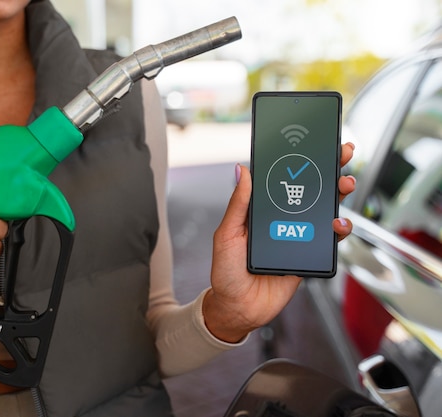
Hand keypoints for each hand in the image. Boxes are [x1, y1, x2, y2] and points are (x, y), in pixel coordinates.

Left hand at [202, 142, 355, 342]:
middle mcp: (281, 220)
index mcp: (260, 211)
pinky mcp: (308, 255)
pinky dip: (338, 229)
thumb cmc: (226, 272)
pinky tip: (338, 223)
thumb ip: (238, 205)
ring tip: (343, 186)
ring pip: (322, 211)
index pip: (282, 180)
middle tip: (342, 154)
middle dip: (327, 170)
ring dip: (337, 195)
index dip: (297, 162)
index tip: (312, 144)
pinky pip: (327, 239)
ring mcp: (296, 236)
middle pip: (308, 190)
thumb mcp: (227, 234)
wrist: (237, 308)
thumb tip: (242, 171)